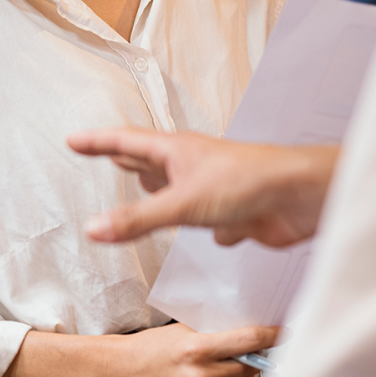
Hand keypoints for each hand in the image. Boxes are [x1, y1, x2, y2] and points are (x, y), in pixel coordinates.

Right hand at [67, 128, 337, 247]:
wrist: (302, 197)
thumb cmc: (248, 183)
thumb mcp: (182, 204)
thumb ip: (137, 220)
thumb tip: (92, 230)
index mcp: (175, 153)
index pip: (125, 143)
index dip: (97, 142)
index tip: (73, 140)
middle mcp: (193, 167)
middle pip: (151, 160)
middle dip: (127, 159)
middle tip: (106, 154)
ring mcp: (214, 189)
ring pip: (179, 191)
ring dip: (162, 194)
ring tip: (145, 188)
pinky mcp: (235, 213)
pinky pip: (213, 221)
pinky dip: (208, 229)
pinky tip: (214, 236)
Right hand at [88, 322, 280, 376]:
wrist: (122, 375)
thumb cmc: (148, 347)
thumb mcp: (181, 330)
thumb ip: (213, 332)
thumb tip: (245, 329)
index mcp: (196, 350)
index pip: (247, 343)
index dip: (270, 336)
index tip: (284, 330)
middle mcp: (201, 376)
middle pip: (249, 364)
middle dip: (256, 353)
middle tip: (257, 342)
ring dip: (241, 368)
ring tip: (226, 357)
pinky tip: (211, 373)